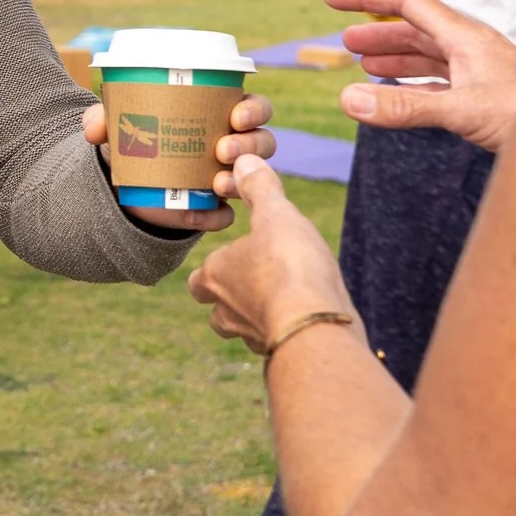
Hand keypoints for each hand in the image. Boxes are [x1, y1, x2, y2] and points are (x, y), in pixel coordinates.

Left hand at [82, 92, 277, 233]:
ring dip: (240, 180)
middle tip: (223, 148)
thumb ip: (104, 118)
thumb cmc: (136, 136)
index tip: (238, 114)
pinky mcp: (213, 208)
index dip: (255, 109)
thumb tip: (94, 128)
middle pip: (262, 142)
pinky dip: (214, 216)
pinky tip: (195, 213)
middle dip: (250, 145)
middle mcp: (233, 146)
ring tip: (217, 182)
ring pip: (253, 179)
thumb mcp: (119, 123)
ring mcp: (226, 178)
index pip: (255, 108)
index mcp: (221, 114)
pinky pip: (225, 216)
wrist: (124, 180)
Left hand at [190, 157, 355, 352]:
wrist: (316, 326)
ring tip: (283, 302)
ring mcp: (253, 338)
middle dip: (231, 301)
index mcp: (215, 277)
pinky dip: (286, 333)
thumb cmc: (289, 266)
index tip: (230, 260)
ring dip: (259, 318)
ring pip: (246, 331)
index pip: (198, 281)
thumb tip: (245, 160)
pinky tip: (307, 320)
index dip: (211, 272)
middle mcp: (227, 312)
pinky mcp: (282, 355)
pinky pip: (278, 344)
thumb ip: (260, 189)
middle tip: (257, 284)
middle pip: (217, 313)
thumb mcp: (276, 215)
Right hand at [322, 0, 515, 154]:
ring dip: (392, 56)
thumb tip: (349, 99)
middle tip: (341, 37)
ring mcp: (477, 70)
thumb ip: (405, 106)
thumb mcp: (463, 110)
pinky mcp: (483, 95)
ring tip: (362, 63)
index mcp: (463, 36)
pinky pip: (437, 81)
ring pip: (425, 54)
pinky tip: (400, 92)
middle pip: (413, 27)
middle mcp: (469, 47)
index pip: (405, 1)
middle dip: (374, 30)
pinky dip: (411, 83)